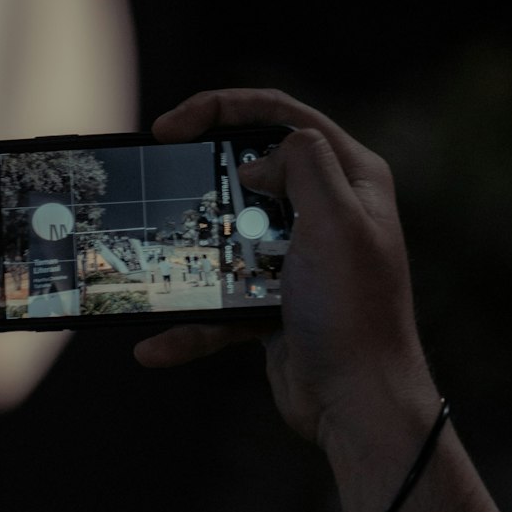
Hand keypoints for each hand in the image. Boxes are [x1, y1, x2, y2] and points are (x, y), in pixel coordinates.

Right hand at [133, 88, 434, 449]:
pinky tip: (156, 345)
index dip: (221, 108)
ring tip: (152, 263)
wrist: (359, 403)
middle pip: (248, 168)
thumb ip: (303, 164)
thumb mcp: (335, 220)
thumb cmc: (354, 313)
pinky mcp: (274, 301)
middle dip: (200, 175)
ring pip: (227, 234)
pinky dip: (189, 322)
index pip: (281, 116)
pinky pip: (220, 299)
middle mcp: (327, 210)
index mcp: (351, 178)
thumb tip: (259, 159)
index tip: (169, 125)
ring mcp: (298, 257)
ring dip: (190, 252)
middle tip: (156, 176)